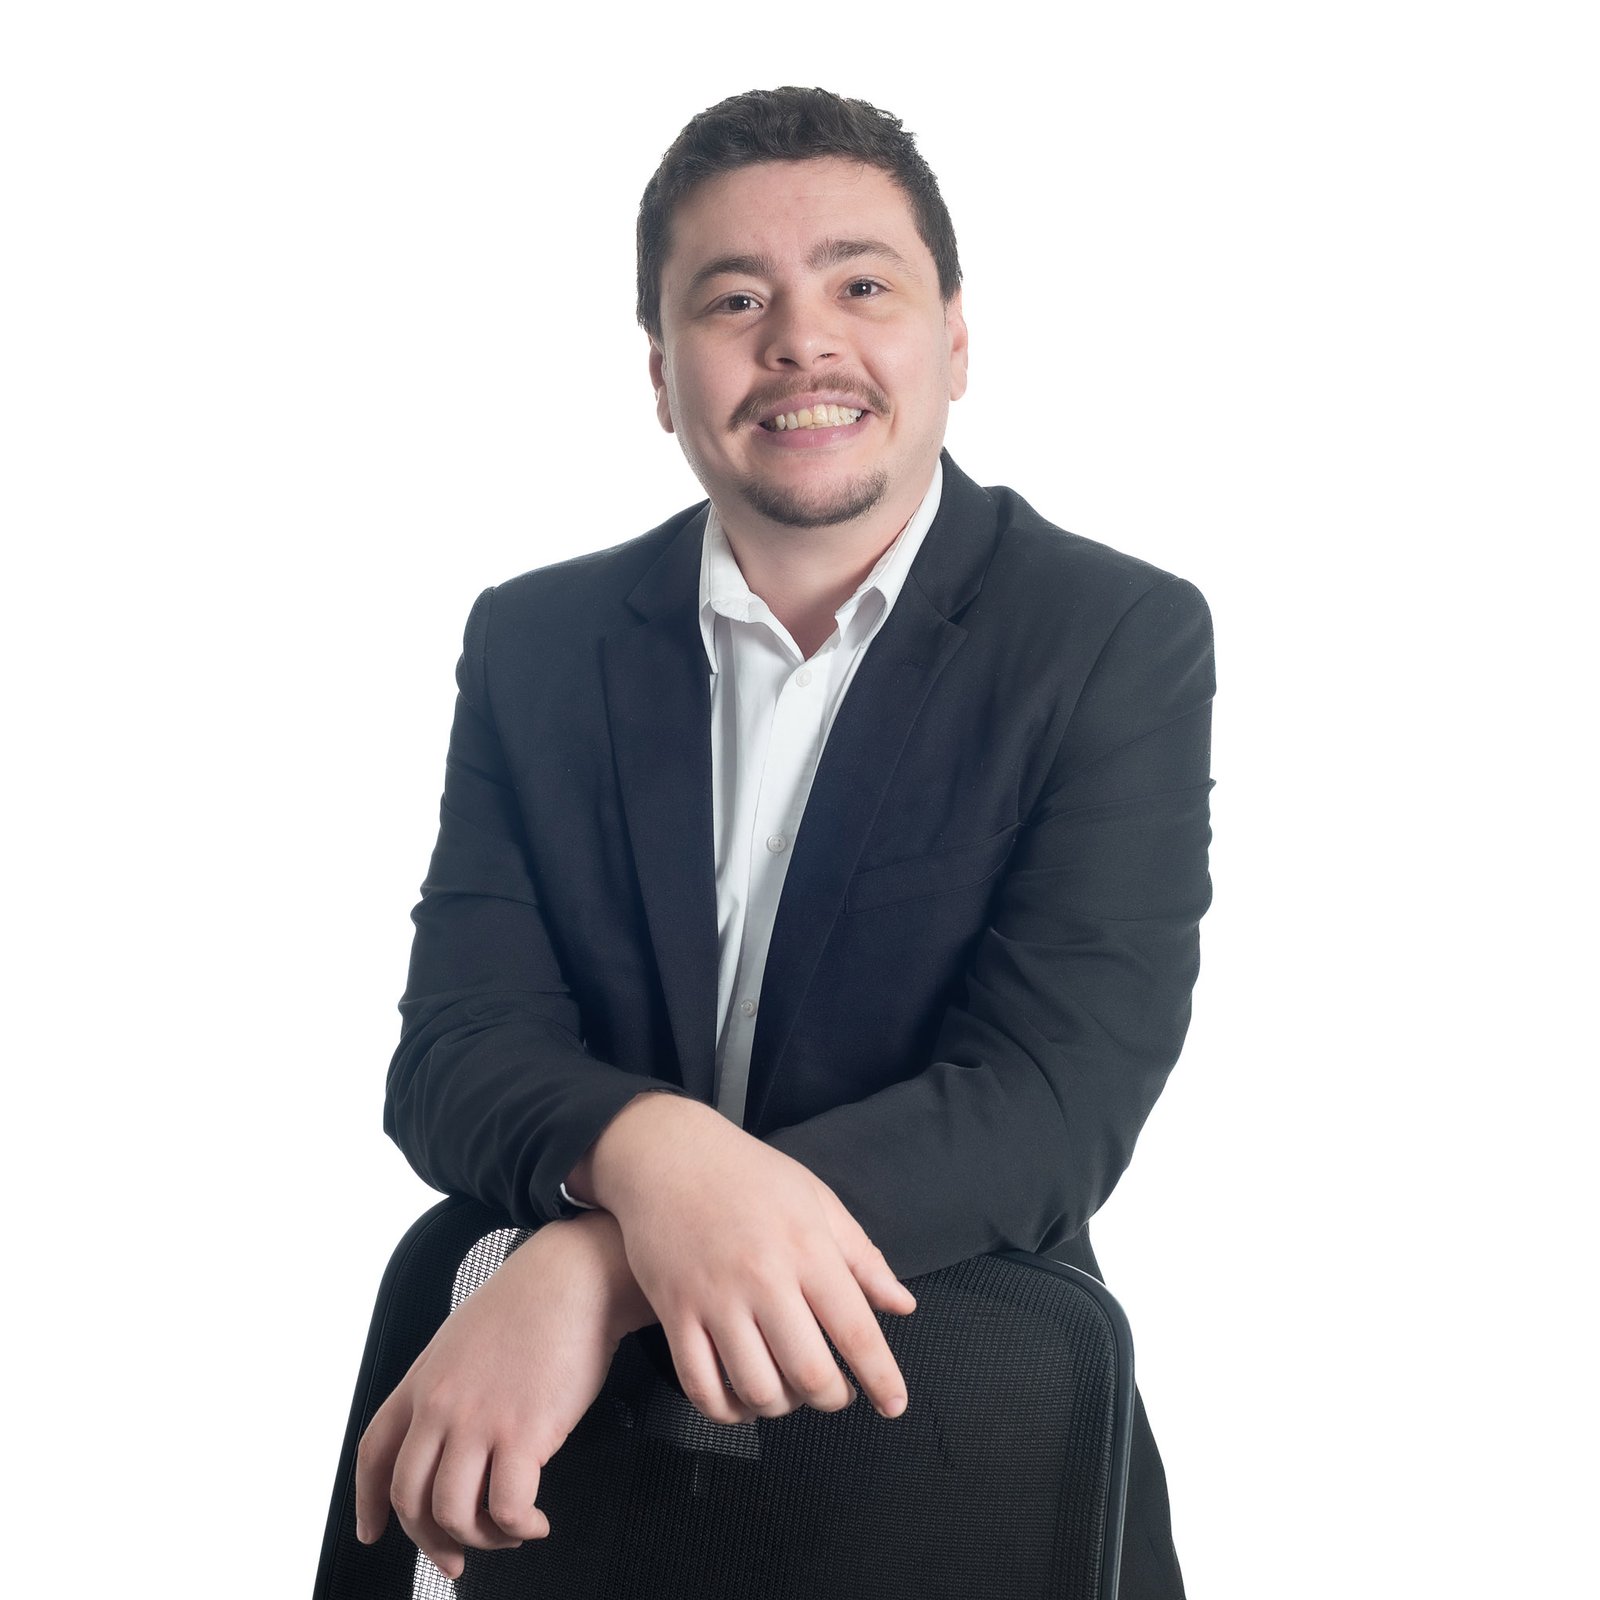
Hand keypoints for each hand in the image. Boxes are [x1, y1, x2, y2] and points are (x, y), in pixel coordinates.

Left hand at [353, 1210, 660, 1579]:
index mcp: (423, 1380)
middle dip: (431, 1541)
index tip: (373, 1529)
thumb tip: (453, 1431)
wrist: (577, 1275)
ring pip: (453, 1513)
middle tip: (454, 1557)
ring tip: (509, 1531)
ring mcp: (479, 1420)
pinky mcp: (524, 1432)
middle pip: (410, 1498)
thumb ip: (448, 1382)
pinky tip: (536, 1521)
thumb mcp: (465, 1335)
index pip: (374, 1453)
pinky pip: (508, 1508)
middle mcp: (441, 1405)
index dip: (368, 1502)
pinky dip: (520, 1528)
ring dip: (482, 1538)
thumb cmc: (534, 1300)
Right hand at [590, 1096, 916, 1426]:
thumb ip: (862, 1257)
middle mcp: (763, 1278)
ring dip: (782, 1407)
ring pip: (756, 1388)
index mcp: (806, 1247)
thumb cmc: (748, 1174)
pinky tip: (742, 1398)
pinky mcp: (673, 1312)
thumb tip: (902, 1305)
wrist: (667, 1153)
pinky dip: (726, 1409)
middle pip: (809, 1373)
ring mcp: (714, 1298)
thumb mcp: (817, 1200)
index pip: (854, 1329)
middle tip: (837, 1393)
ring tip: (789, 1391)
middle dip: (832, 1398)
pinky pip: (700, 1385)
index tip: (894, 1404)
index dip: (880, 1377)